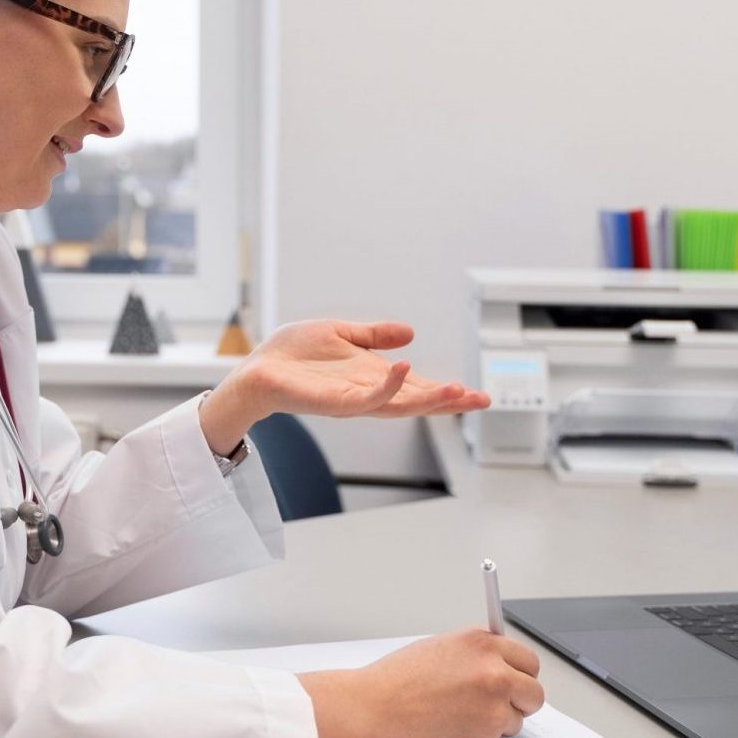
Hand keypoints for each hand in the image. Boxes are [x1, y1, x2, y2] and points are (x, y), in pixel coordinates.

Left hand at [199, 320, 492, 453]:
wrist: (255, 370)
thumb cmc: (291, 356)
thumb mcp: (342, 334)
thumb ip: (374, 335)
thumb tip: (410, 332)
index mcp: (371, 378)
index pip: (416, 387)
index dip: (445, 391)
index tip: (475, 393)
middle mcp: (366, 393)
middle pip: (416, 401)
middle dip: (449, 402)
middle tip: (482, 400)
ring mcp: (352, 401)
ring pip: (398, 405)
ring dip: (428, 399)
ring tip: (457, 391)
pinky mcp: (334, 403)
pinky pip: (365, 398)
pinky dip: (387, 387)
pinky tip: (404, 370)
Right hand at [296, 629, 545, 737]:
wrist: (372, 711)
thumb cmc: (396, 681)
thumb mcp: (441, 648)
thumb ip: (477, 653)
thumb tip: (501, 663)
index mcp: (483, 645)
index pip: (528, 661)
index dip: (519, 673)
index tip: (513, 680)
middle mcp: (494, 675)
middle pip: (534, 692)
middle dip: (520, 699)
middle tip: (497, 704)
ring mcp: (493, 709)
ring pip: (517, 719)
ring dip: (497, 721)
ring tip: (460, 716)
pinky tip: (451, 729)